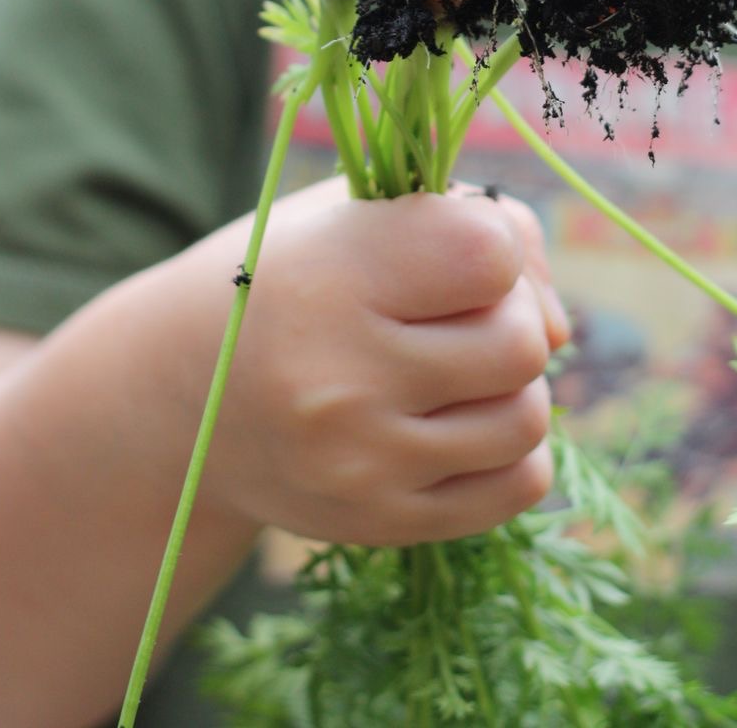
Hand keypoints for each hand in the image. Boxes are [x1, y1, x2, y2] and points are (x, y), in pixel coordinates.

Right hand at [174, 180, 567, 546]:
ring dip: (510, 385)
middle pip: (519, 343)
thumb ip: (476, 224)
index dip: (488, 242)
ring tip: (452, 367)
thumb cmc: (291, 277)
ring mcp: (361, 464)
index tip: (445, 247)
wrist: (177, 397)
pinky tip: (458, 421)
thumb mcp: (357, 211)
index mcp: (333, 277)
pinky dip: (511, 449)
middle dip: (506, 316)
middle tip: (450, 313)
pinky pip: (516, 486)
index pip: (487, 253)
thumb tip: (559, 328)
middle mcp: (343, 378)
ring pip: (527, 418)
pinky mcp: (377, 524)